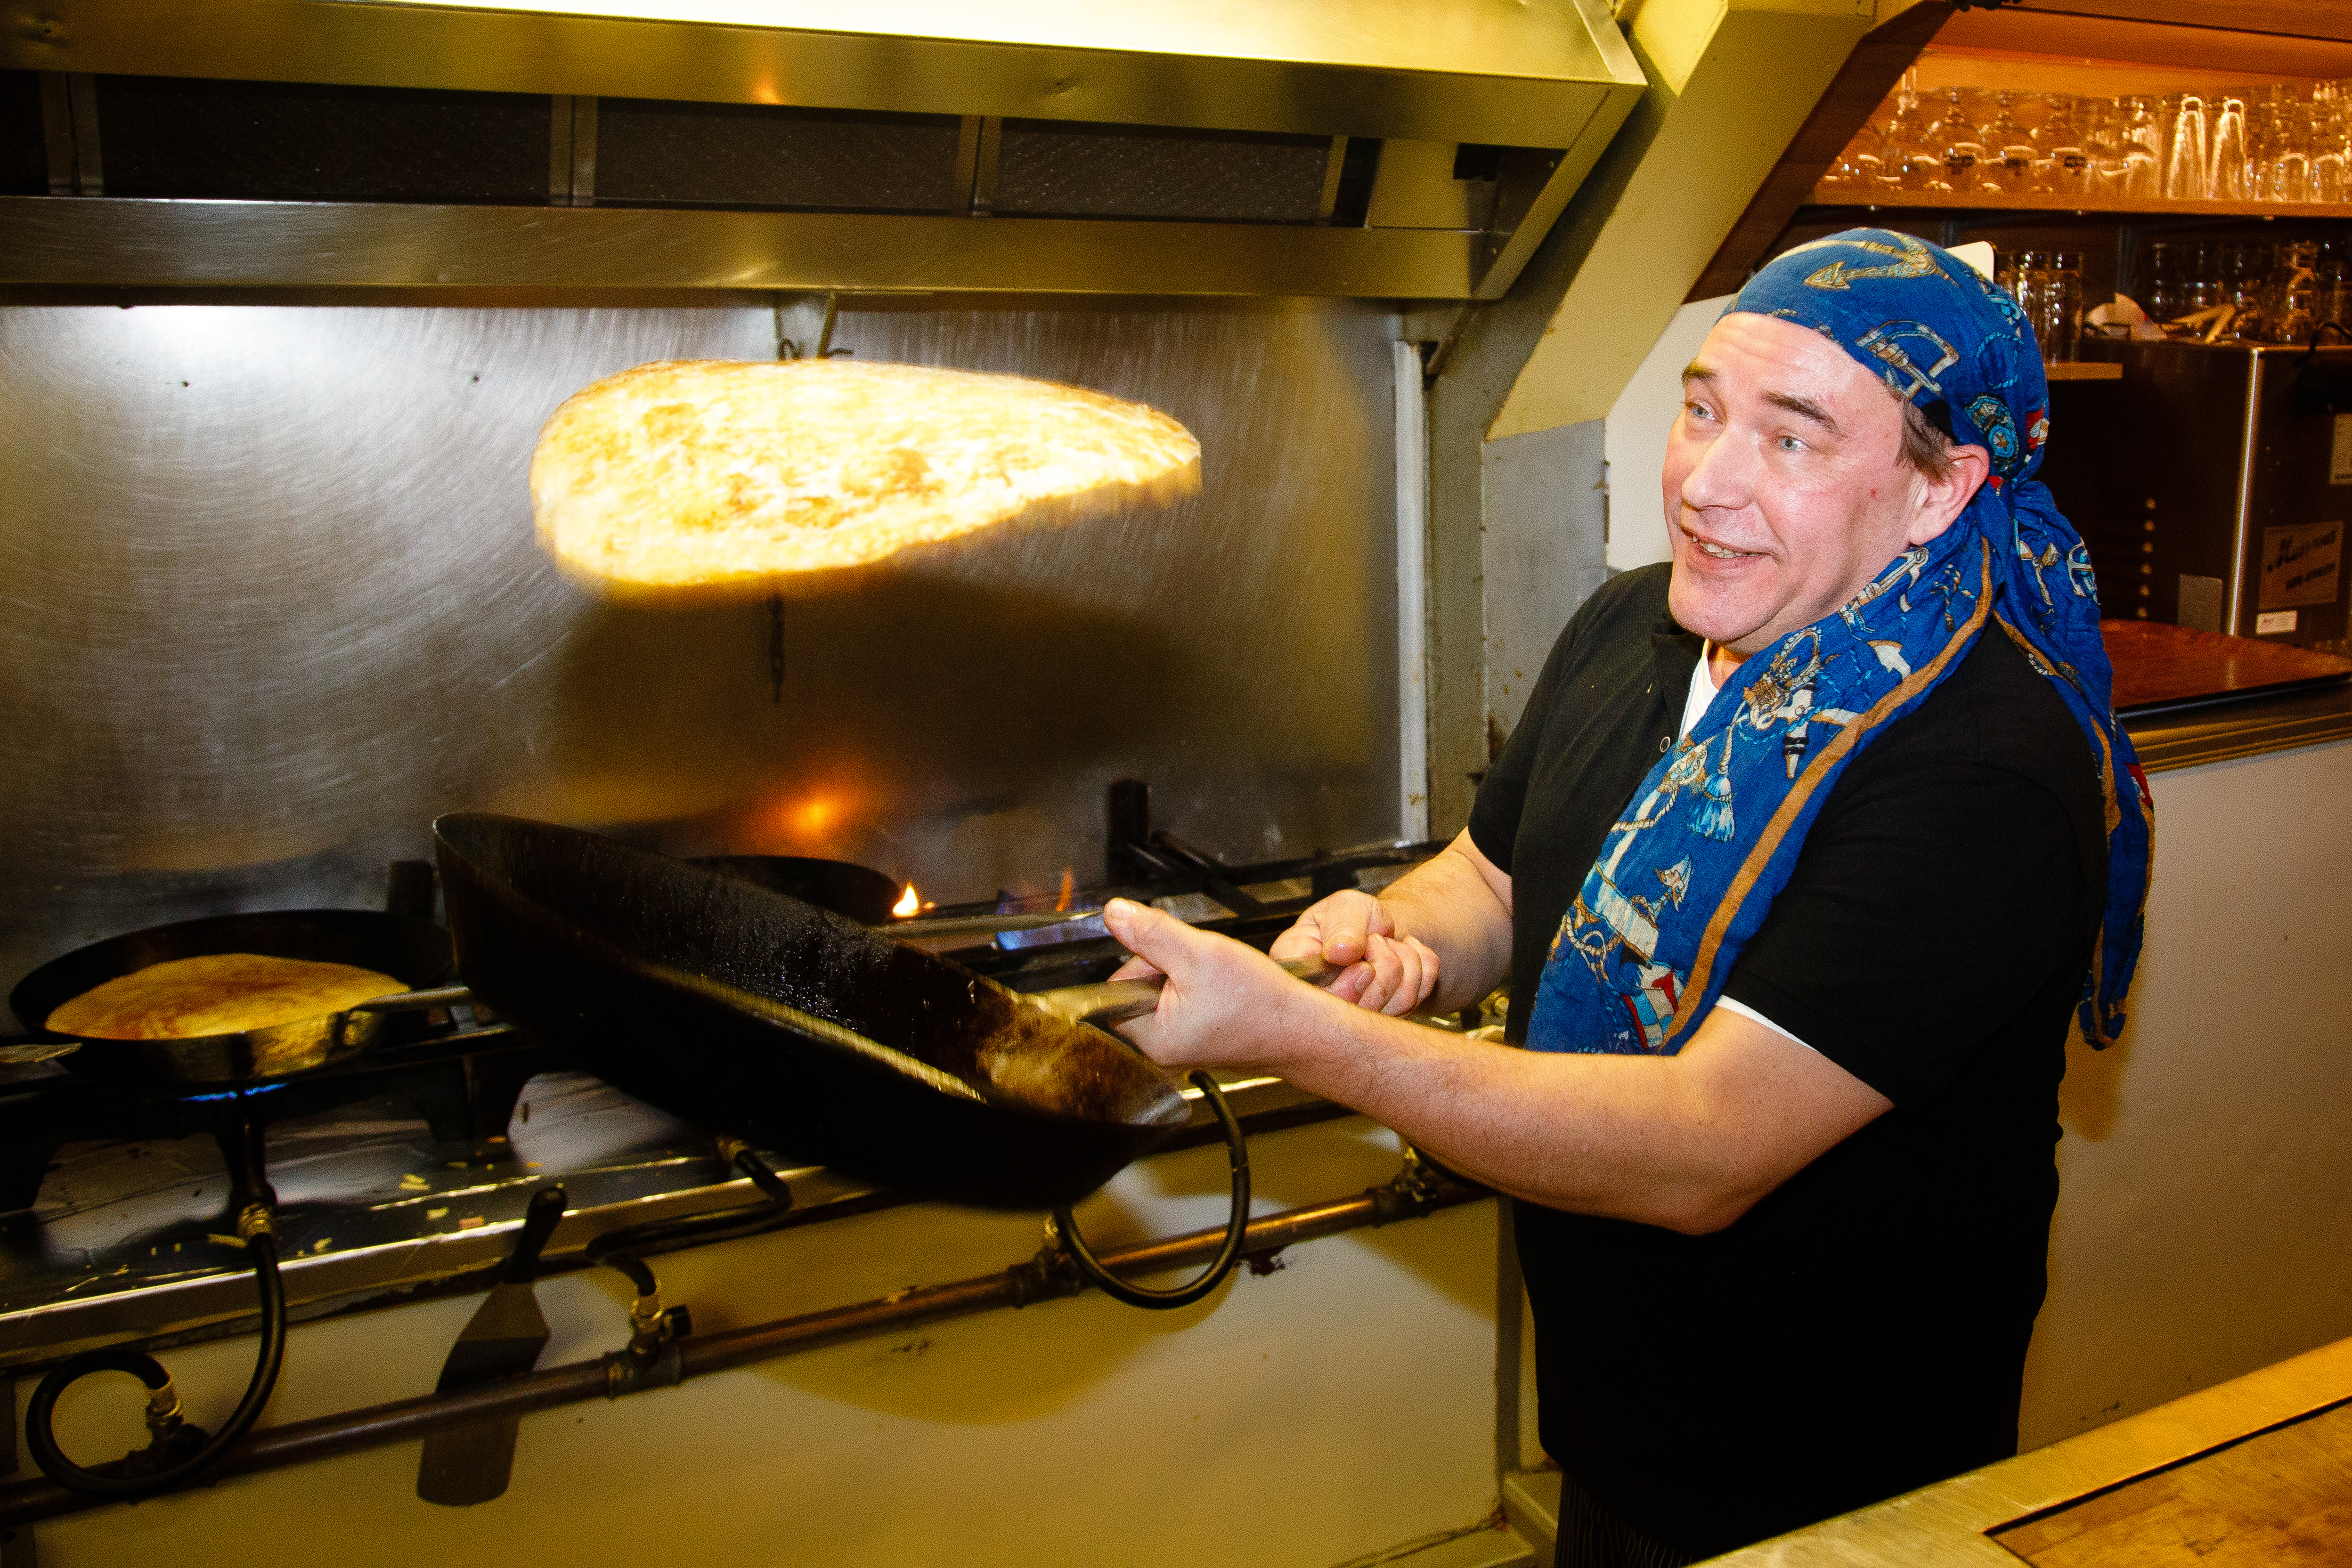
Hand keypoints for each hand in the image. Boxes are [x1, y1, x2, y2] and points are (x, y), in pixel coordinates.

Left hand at [1101, 898, 1328, 1072]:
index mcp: (1152, 1038)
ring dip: (1189, 975)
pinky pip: (1188, 1005)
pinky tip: (1226, 991)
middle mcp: (1163, 1050)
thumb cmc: (1261, 1003)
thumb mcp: (1199, 953)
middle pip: (1141, 989)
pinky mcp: (1203, 1041)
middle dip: (1168, 966)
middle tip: (1204, 966)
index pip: (1117, 989)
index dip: (1144, 961)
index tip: (1175, 958)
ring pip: (1166, 994)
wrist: (1304, 1029)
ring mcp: (1184, 1047)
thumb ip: (1152, 932)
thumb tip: (1115, 915)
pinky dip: (1204, 989)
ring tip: (1219, 979)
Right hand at [1269, 890, 1438, 1016]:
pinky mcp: (1385, 1024)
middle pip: (1357, 1010)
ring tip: (1387, 943)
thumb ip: (1341, 925)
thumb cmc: (1351, 919)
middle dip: (1383, 965)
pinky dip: (1422, 966)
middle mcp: (1317, 1005)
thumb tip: (1339, 952)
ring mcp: (1353, 1022)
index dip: (1345, 982)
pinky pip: (1417, 998)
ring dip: (1404, 961)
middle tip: (1375, 940)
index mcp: (1293, 970)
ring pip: (1394, 1005)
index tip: (1362, 955)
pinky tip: (1405, 954)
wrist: (1375, 931)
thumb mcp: (1344, 908)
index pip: (1311, 996)